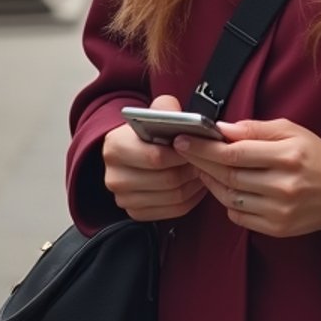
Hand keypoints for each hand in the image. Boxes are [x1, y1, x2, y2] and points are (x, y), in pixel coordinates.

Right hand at [102, 94, 205, 221]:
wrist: (129, 151)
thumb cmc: (144, 133)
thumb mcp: (151, 113)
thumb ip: (164, 108)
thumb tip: (177, 115)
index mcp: (115, 147)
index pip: (156, 157)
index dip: (182, 153)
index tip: (197, 147)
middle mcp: (115, 177)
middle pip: (167, 180)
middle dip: (191, 169)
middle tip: (206, 160)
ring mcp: (124, 199)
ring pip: (172, 197)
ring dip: (193, 185)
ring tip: (204, 171)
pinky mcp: (136, 212)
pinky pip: (172, 211)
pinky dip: (190, 199)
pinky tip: (196, 185)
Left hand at [176, 118, 320, 237]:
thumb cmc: (314, 155)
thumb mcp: (291, 131)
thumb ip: (255, 129)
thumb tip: (222, 128)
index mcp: (287, 156)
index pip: (235, 152)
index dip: (205, 147)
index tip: (185, 139)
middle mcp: (283, 185)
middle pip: (229, 175)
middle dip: (201, 161)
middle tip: (184, 151)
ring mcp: (279, 211)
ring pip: (230, 197)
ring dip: (210, 182)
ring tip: (201, 167)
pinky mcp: (276, 228)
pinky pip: (239, 216)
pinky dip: (226, 201)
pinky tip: (223, 186)